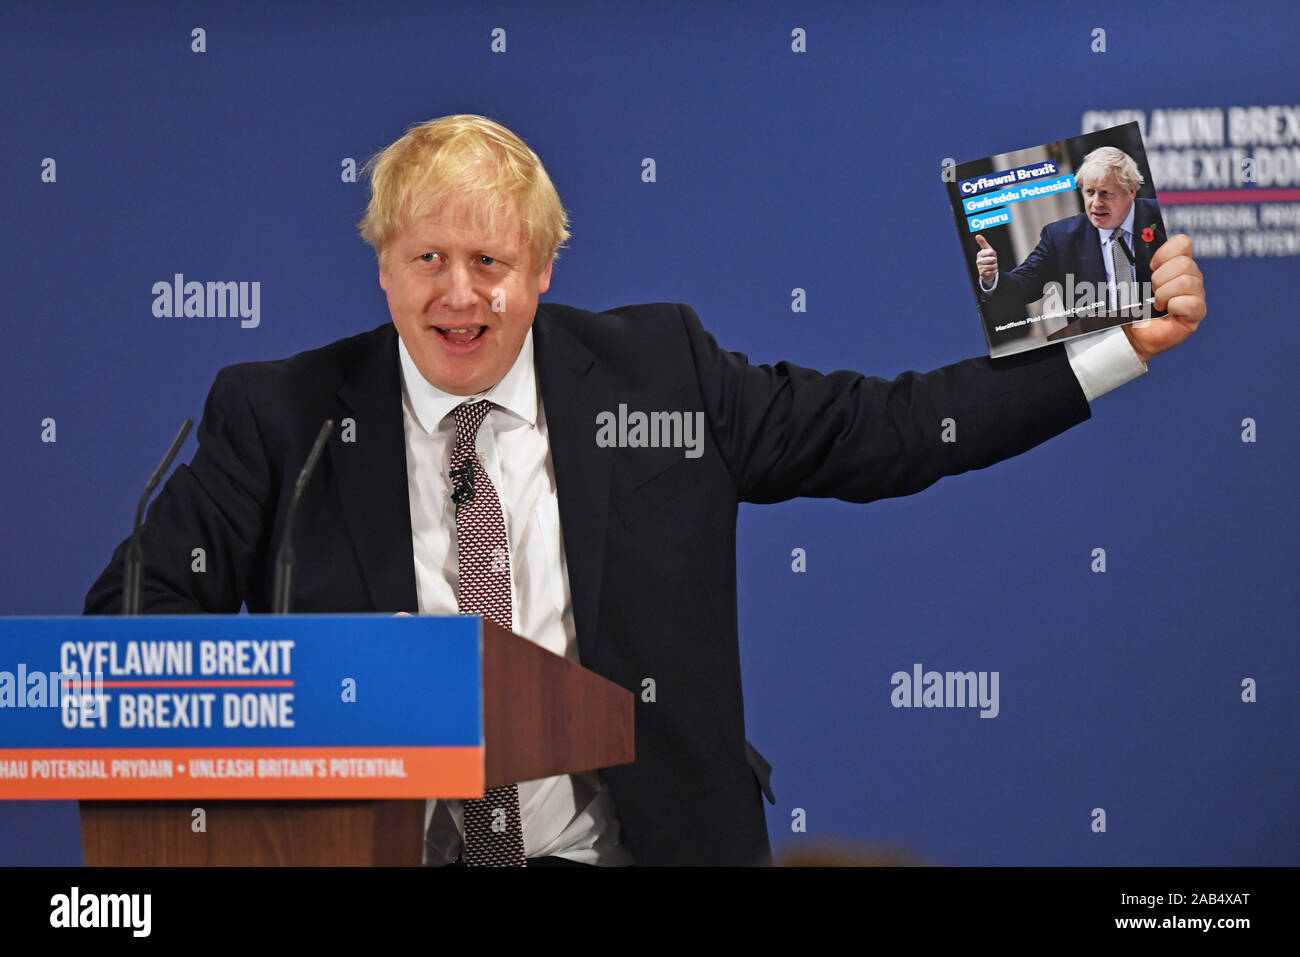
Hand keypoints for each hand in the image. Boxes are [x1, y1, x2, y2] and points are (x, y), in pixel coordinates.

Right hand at [974, 234, 998, 284]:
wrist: (986, 270)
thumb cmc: (988, 258)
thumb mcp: (987, 249)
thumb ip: (982, 242)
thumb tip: (977, 235)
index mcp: (980, 254)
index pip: (992, 252)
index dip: (994, 254)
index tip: (991, 255)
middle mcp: (978, 261)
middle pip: (993, 259)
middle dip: (995, 261)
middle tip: (992, 262)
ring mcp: (980, 268)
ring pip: (993, 266)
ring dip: (995, 267)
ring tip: (991, 267)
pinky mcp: (982, 274)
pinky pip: (992, 272)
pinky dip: (994, 272)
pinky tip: (991, 271)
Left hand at [1122, 234, 1205, 362]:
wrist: (1130, 334)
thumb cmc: (1132, 308)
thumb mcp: (1131, 281)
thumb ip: (1136, 262)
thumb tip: (1132, 242)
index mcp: (1176, 264)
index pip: (1182, 243)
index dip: (1165, 252)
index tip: (1151, 266)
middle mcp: (1190, 276)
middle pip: (1184, 263)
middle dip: (1160, 278)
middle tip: (1152, 291)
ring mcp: (1196, 294)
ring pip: (1186, 281)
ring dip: (1164, 293)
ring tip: (1157, 303)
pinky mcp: (1197, 312)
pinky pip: (1190, 302)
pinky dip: (1173, 306)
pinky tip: (1166, 311)